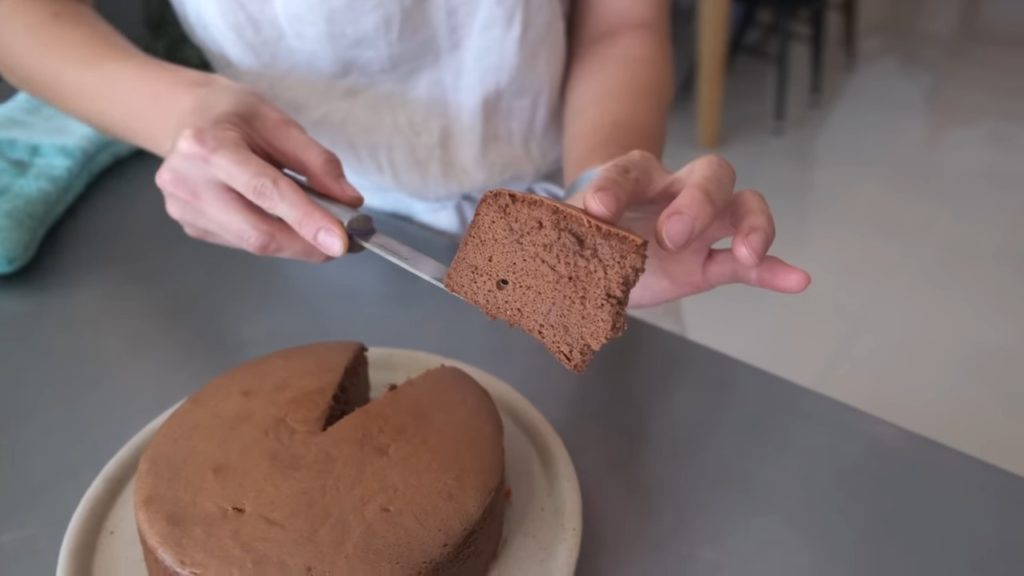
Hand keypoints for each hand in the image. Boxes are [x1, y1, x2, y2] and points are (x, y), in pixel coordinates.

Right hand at [155, 77, 362, 260]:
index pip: (266, 191)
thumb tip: (350, 201)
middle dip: (307, 243)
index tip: (341, 242)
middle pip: (258, 231)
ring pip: (253, 243)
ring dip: (294, 243)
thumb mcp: (278, 122)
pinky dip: (272, 236)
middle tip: (342, 243)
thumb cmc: (233, 115)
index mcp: (208, 145)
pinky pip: (242, 242)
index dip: (307, 220)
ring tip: (315, 226)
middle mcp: (187, 181)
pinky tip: (278, 218)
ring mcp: (184, 208)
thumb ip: (317, 162)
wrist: (184, 117)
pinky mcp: (190, 225)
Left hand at [568, 151, 810, 306]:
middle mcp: (676, 191)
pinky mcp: (712, 260)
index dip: (615, 186)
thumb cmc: (584, 230)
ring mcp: (702, 224)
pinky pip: (749, 261)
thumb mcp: (562, 233)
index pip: (629, 169)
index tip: (596, 211)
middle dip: (696, 202)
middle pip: (709, 173)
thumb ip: (551, 236)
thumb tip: (519, 252)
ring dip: (751, 226)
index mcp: (632, 177)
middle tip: (673, 235)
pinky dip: (773, 269)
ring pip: (742, 205)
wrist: (601, 242)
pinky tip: (797, 279)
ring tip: (747, 253)